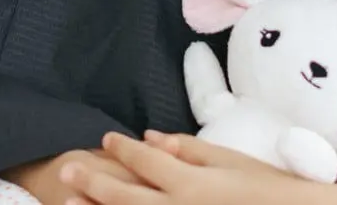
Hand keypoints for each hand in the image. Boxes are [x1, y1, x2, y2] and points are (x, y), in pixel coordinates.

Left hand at [61, 131, 317, 203]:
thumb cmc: (272, 190)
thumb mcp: (232, 161)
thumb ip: (189, 149)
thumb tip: (150, 137)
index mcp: (193, 184)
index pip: (145, 161)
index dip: (122, 149)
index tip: (104, 139)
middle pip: (125, 198)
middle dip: (92, 183)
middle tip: (64, 171)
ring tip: (69, 202)